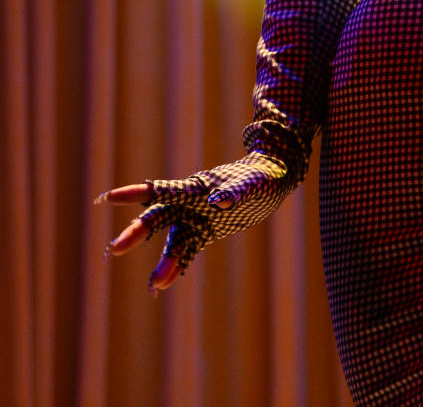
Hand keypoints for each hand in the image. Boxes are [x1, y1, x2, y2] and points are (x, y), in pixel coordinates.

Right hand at [96, 151, 292, 292]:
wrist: (272, 180)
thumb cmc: (261, 176)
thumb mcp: (252, 183)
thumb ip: (234, 192)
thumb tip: (218, 202)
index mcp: (196, 187)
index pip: (161, 189)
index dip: (135, 193)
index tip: (110, 198)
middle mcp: (189, 203)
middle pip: (157, 217)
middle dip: (137, 233)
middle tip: (116, 249)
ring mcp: (195, 219)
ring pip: (171, 242)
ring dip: (163, 262)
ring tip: (155, 286)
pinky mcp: (204, 232)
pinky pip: (185, 252)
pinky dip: (175, 267)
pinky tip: (162, 285)